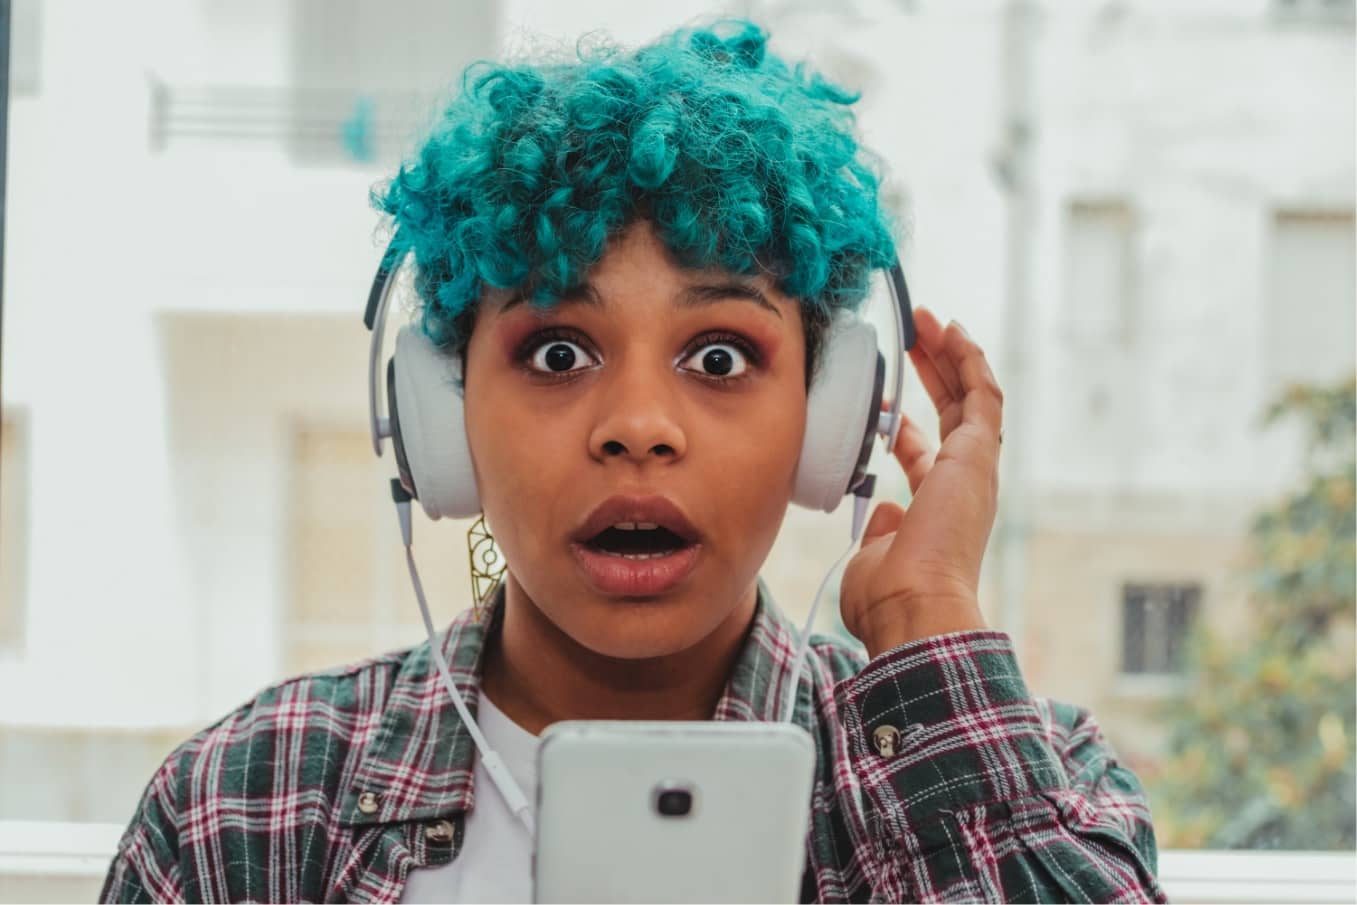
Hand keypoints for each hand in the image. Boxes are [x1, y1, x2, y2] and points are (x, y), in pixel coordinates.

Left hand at [839, 307, 1003, 658]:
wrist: (914, 606)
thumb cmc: (890, 596)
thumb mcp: (874, 555)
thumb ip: (880, 529)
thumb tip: (883, 508)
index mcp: (936, 508)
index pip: (924, 456)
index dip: (903, 427)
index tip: (882, 406)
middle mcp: (962, 485)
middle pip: (950, 415)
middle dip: (931, 374)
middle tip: (912, 338)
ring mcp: (975, 469)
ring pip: (970, 396)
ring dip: (950, 356)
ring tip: (927, 321)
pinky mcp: (978, 454)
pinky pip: (981, 394)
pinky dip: (968, 359)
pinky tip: (951, 331)